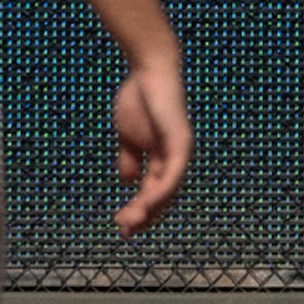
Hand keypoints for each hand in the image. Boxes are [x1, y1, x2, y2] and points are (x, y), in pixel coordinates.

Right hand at [110, 54, 191, 234]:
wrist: (147, 71)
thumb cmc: (139, 99)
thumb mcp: (128, 136)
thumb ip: (129, 158)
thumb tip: (128, 182)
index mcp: (162, 159)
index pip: (154, 193)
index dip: (139, 211)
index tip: (122, 226)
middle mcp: (175, 159)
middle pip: (163, 198)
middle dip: (144, 216)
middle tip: (124, 231)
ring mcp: (180, 152)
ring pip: (168, 191)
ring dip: (150, 209)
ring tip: (131, 222)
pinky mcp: (181, 142)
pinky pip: (173, 173)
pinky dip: (161, 190)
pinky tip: (148, 203)